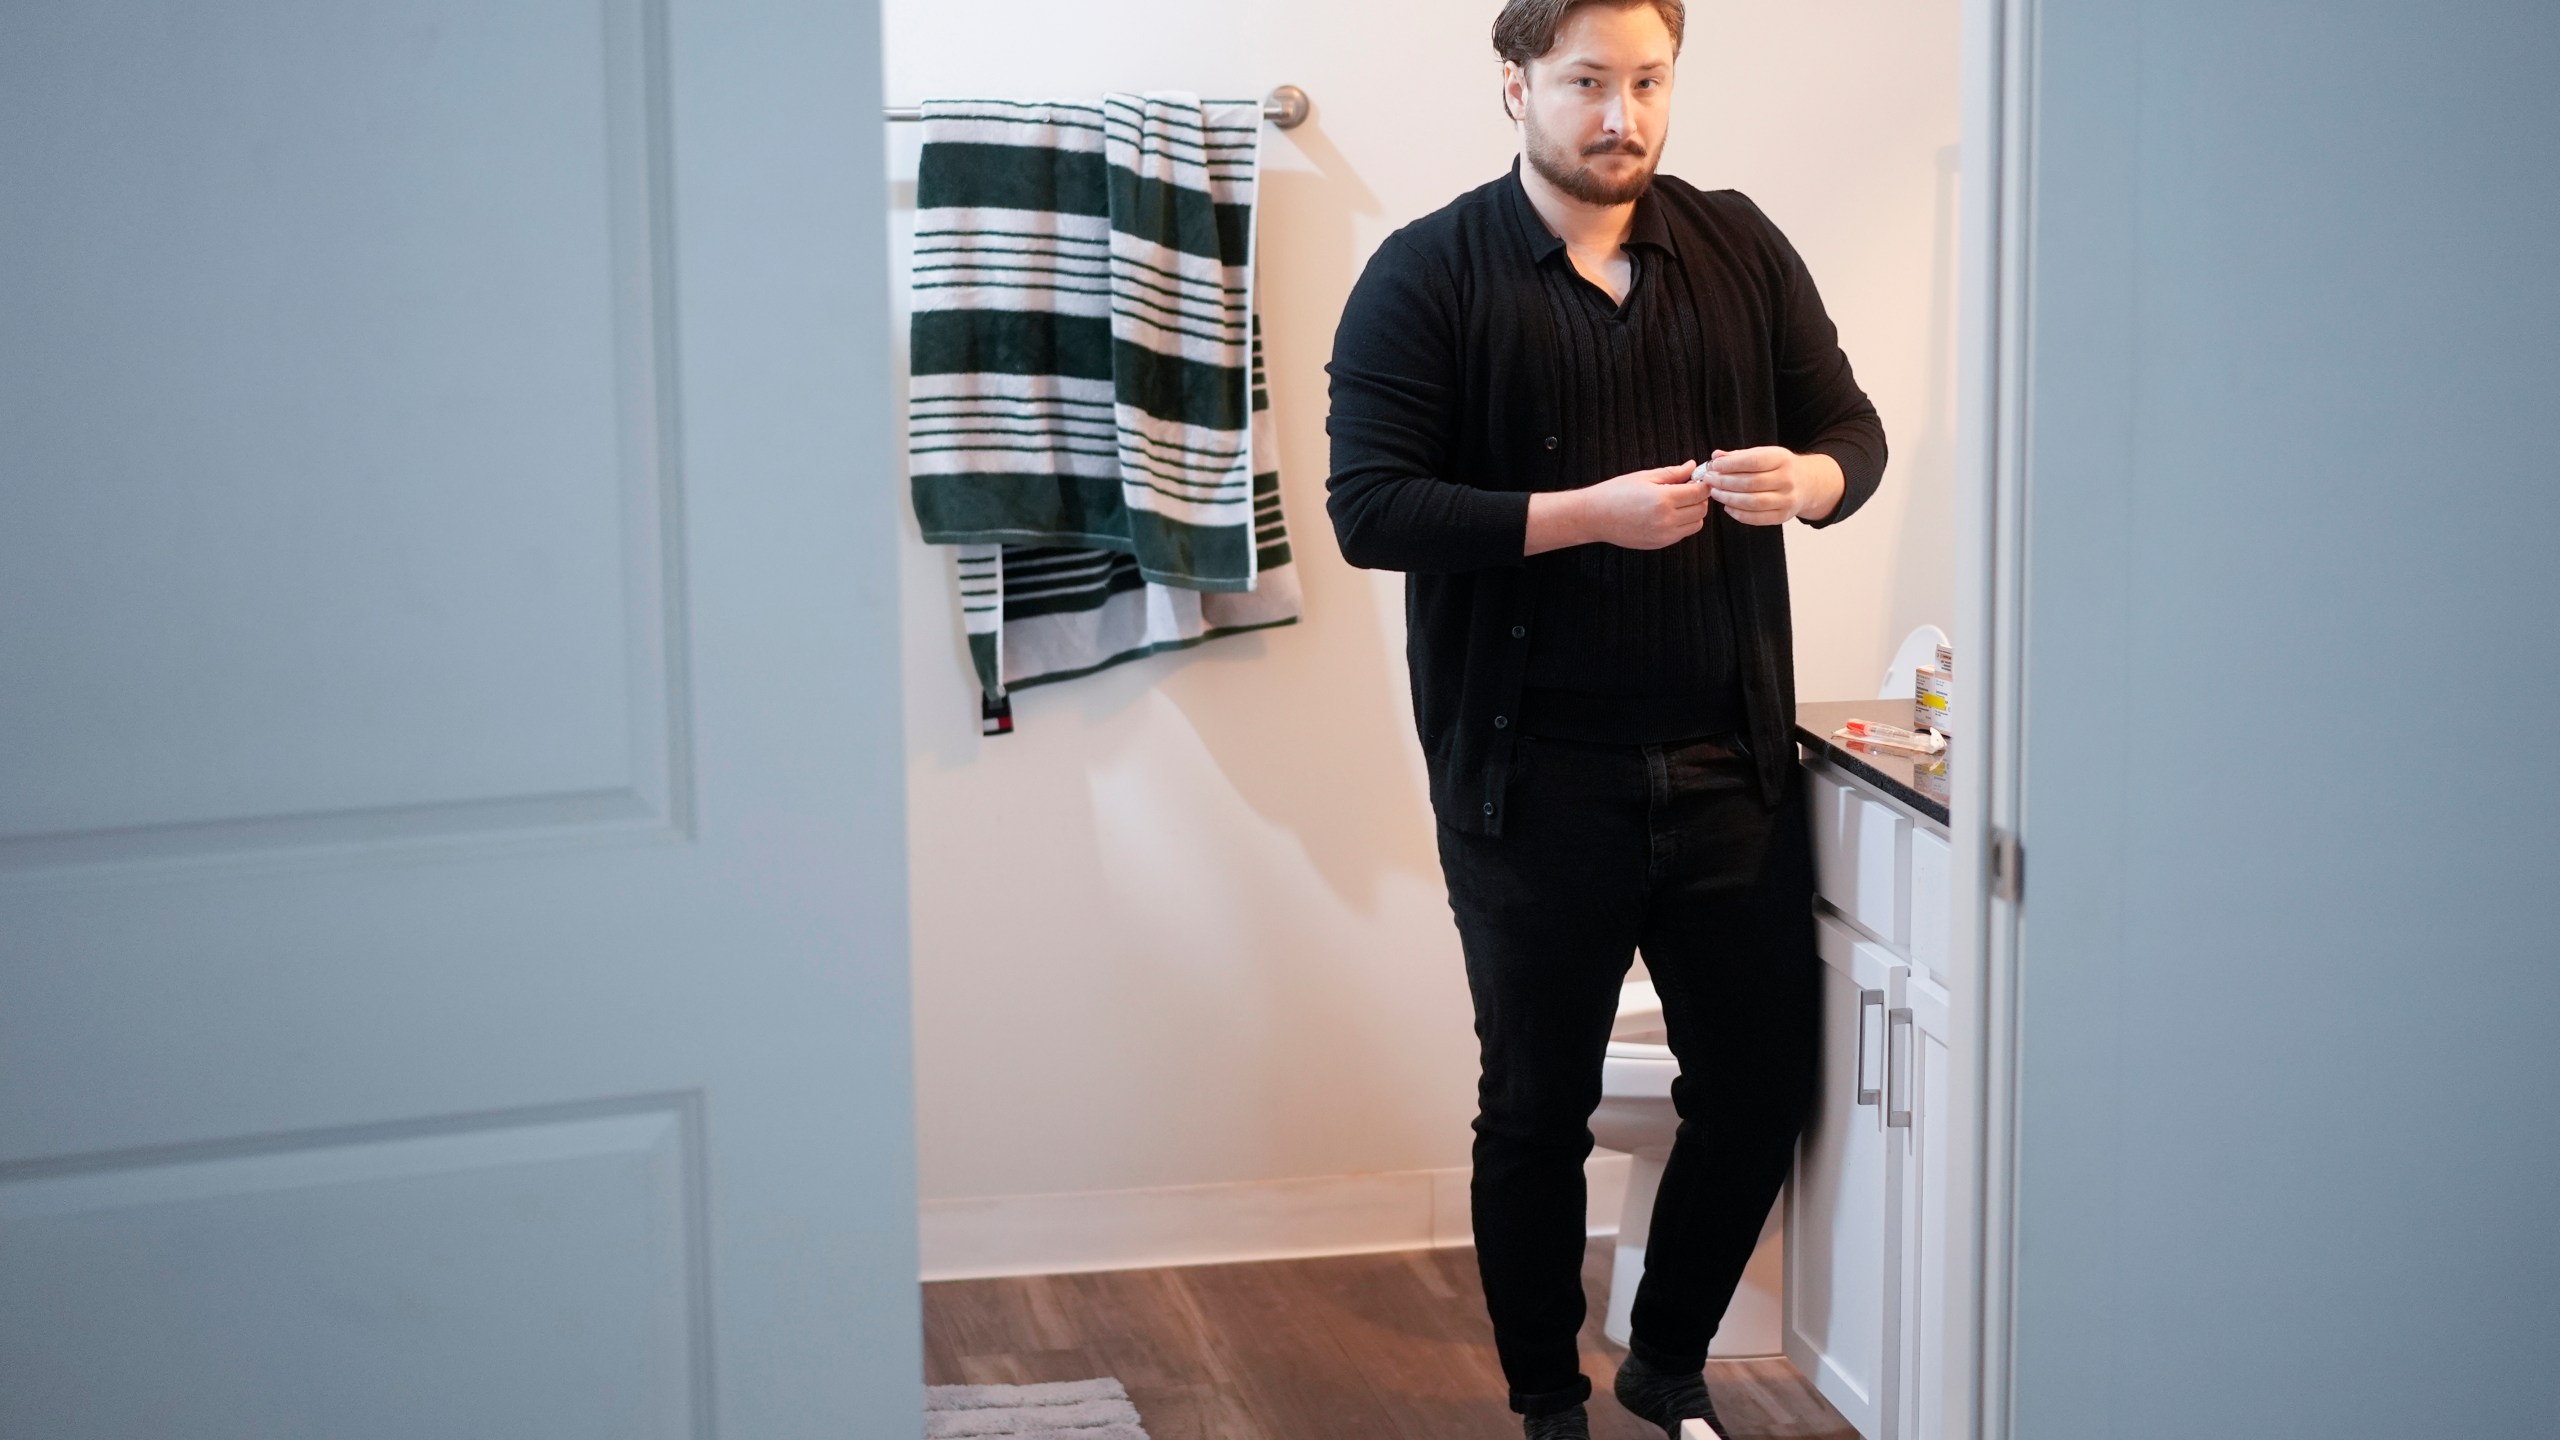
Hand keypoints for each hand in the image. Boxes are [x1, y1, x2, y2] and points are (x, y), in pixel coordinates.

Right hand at [1525, 460, 1707, 554]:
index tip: (1698, 479)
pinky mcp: (1660, 544)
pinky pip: (1683, 533)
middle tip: (1688, 489)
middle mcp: (1666, 519)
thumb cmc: (1615, 493)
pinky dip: (1683, 523)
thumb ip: (1672, 473)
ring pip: (1696, 524)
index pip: (1699, 492)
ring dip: (1693, 512)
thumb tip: (1692, 466)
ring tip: (1678, 502)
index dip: (1702, 484)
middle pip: (1701, 509)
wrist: (1595, 517)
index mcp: (1663, 499)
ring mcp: (1664, 534)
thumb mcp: (1644, 476)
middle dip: (1699, 497)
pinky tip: (1669, 514)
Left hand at [1701, 447, 1844, 525]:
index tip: (1714, 465)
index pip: (1753, 461)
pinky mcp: (1783, 516)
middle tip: (1709, 480)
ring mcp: (1787, 500)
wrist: (1807, 483)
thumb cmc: (1779, 467)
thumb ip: (1739, 456)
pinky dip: (1738, 514)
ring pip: (1752, 502)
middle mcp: (1787, 479)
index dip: (1730, 464)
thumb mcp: (1764, 454)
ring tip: (1715, 492)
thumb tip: (1716, 456)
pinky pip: (1757, 518)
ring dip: (1729, 498)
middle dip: (1724, 482)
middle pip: (1750, 483)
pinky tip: (1728, 507)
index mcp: (1782, 459)